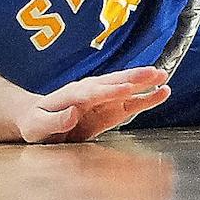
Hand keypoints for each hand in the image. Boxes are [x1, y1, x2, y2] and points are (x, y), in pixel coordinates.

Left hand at [15, 66, 171, 142]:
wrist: (36, 121)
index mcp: (71, 95)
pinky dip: (145, 98)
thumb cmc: (35, 124)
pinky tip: (162, 92)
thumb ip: (55, 120)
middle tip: (154, 73)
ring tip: (164, 76)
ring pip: (125, 89)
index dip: (110, 91)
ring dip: (144, 83)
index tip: (127, 88)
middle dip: (133, 78)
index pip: (93, 92)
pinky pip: (130, 103)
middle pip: (114, 82)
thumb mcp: (38, 126)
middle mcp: (89, 93)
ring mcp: (100, 99)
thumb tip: (72, 114)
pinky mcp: (108, 110)